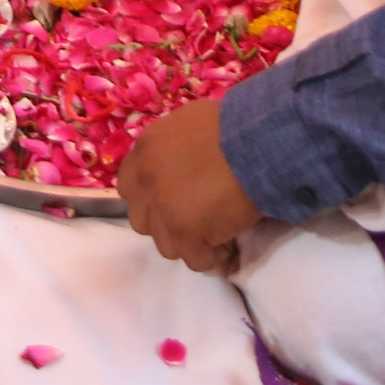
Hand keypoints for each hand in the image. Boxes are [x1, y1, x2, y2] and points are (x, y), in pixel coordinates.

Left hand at [115, 96, 266, 273]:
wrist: (256, 141)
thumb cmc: (232, 125)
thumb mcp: (188, 124)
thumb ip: (171, 149)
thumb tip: (178, 168)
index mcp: (145, 149)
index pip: (129, 187)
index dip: (149, 198)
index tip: (173, 201)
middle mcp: (146, 180)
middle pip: (143, 221)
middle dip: (165, 224)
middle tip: (194, 219)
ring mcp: (162, 209)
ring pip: (166, 245)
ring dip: (189, 243)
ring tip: (214, 235)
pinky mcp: (185, 232)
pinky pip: (195, 260)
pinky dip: (212, 258)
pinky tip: (227, 247)